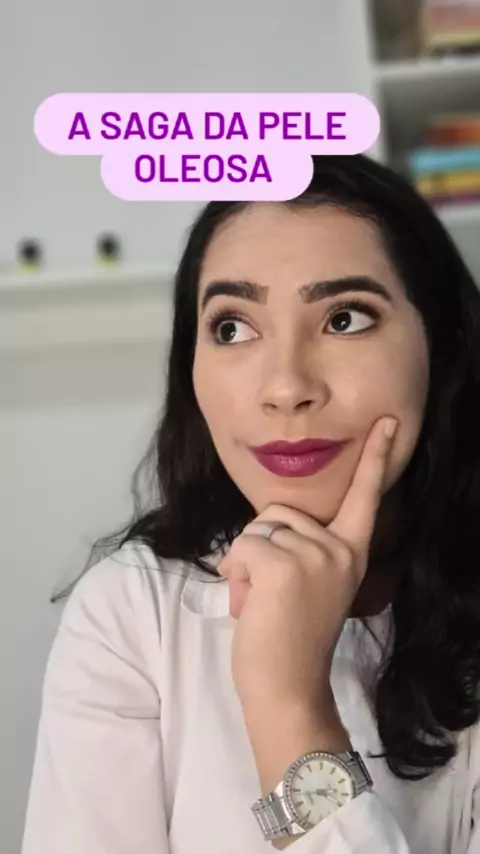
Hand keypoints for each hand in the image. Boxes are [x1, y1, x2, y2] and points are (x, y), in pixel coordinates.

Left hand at [217, 416, 397, 716]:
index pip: (365, 497)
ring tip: (262, 602)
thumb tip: (270, 530)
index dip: (375, 457)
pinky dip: (236, 573)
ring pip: (257, 529)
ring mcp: (314, 554)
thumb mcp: (310, 585)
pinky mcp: (283, 563)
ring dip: (247, 564)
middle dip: (262, 547)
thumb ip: (304, 550)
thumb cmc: (289, 640)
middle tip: (272, 595)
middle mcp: (339, 548)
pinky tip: (251, 604)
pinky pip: (242, 546)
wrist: (287, 687)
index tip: (389, 422)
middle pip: (279, 512)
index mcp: (351, 553)